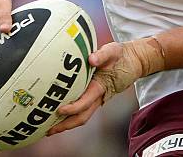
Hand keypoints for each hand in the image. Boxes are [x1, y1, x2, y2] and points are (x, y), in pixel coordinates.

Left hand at [47, 38, 164, 135]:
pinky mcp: (96, 95)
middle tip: (48, 130)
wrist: (134, 60)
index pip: (85, 102)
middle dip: (65, 125)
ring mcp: (98, 97)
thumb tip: (91, 59)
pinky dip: (71, 115)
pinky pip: (83, 109)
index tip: (60, 110)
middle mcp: (99, 95)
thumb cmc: (122, 55)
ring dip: (67, 123)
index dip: (73, 108)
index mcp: (101, 86)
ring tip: (50, 128)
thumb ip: (102, 54)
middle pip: (82, 116)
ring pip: (82, 116)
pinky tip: (60, 115)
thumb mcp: (113, 50)